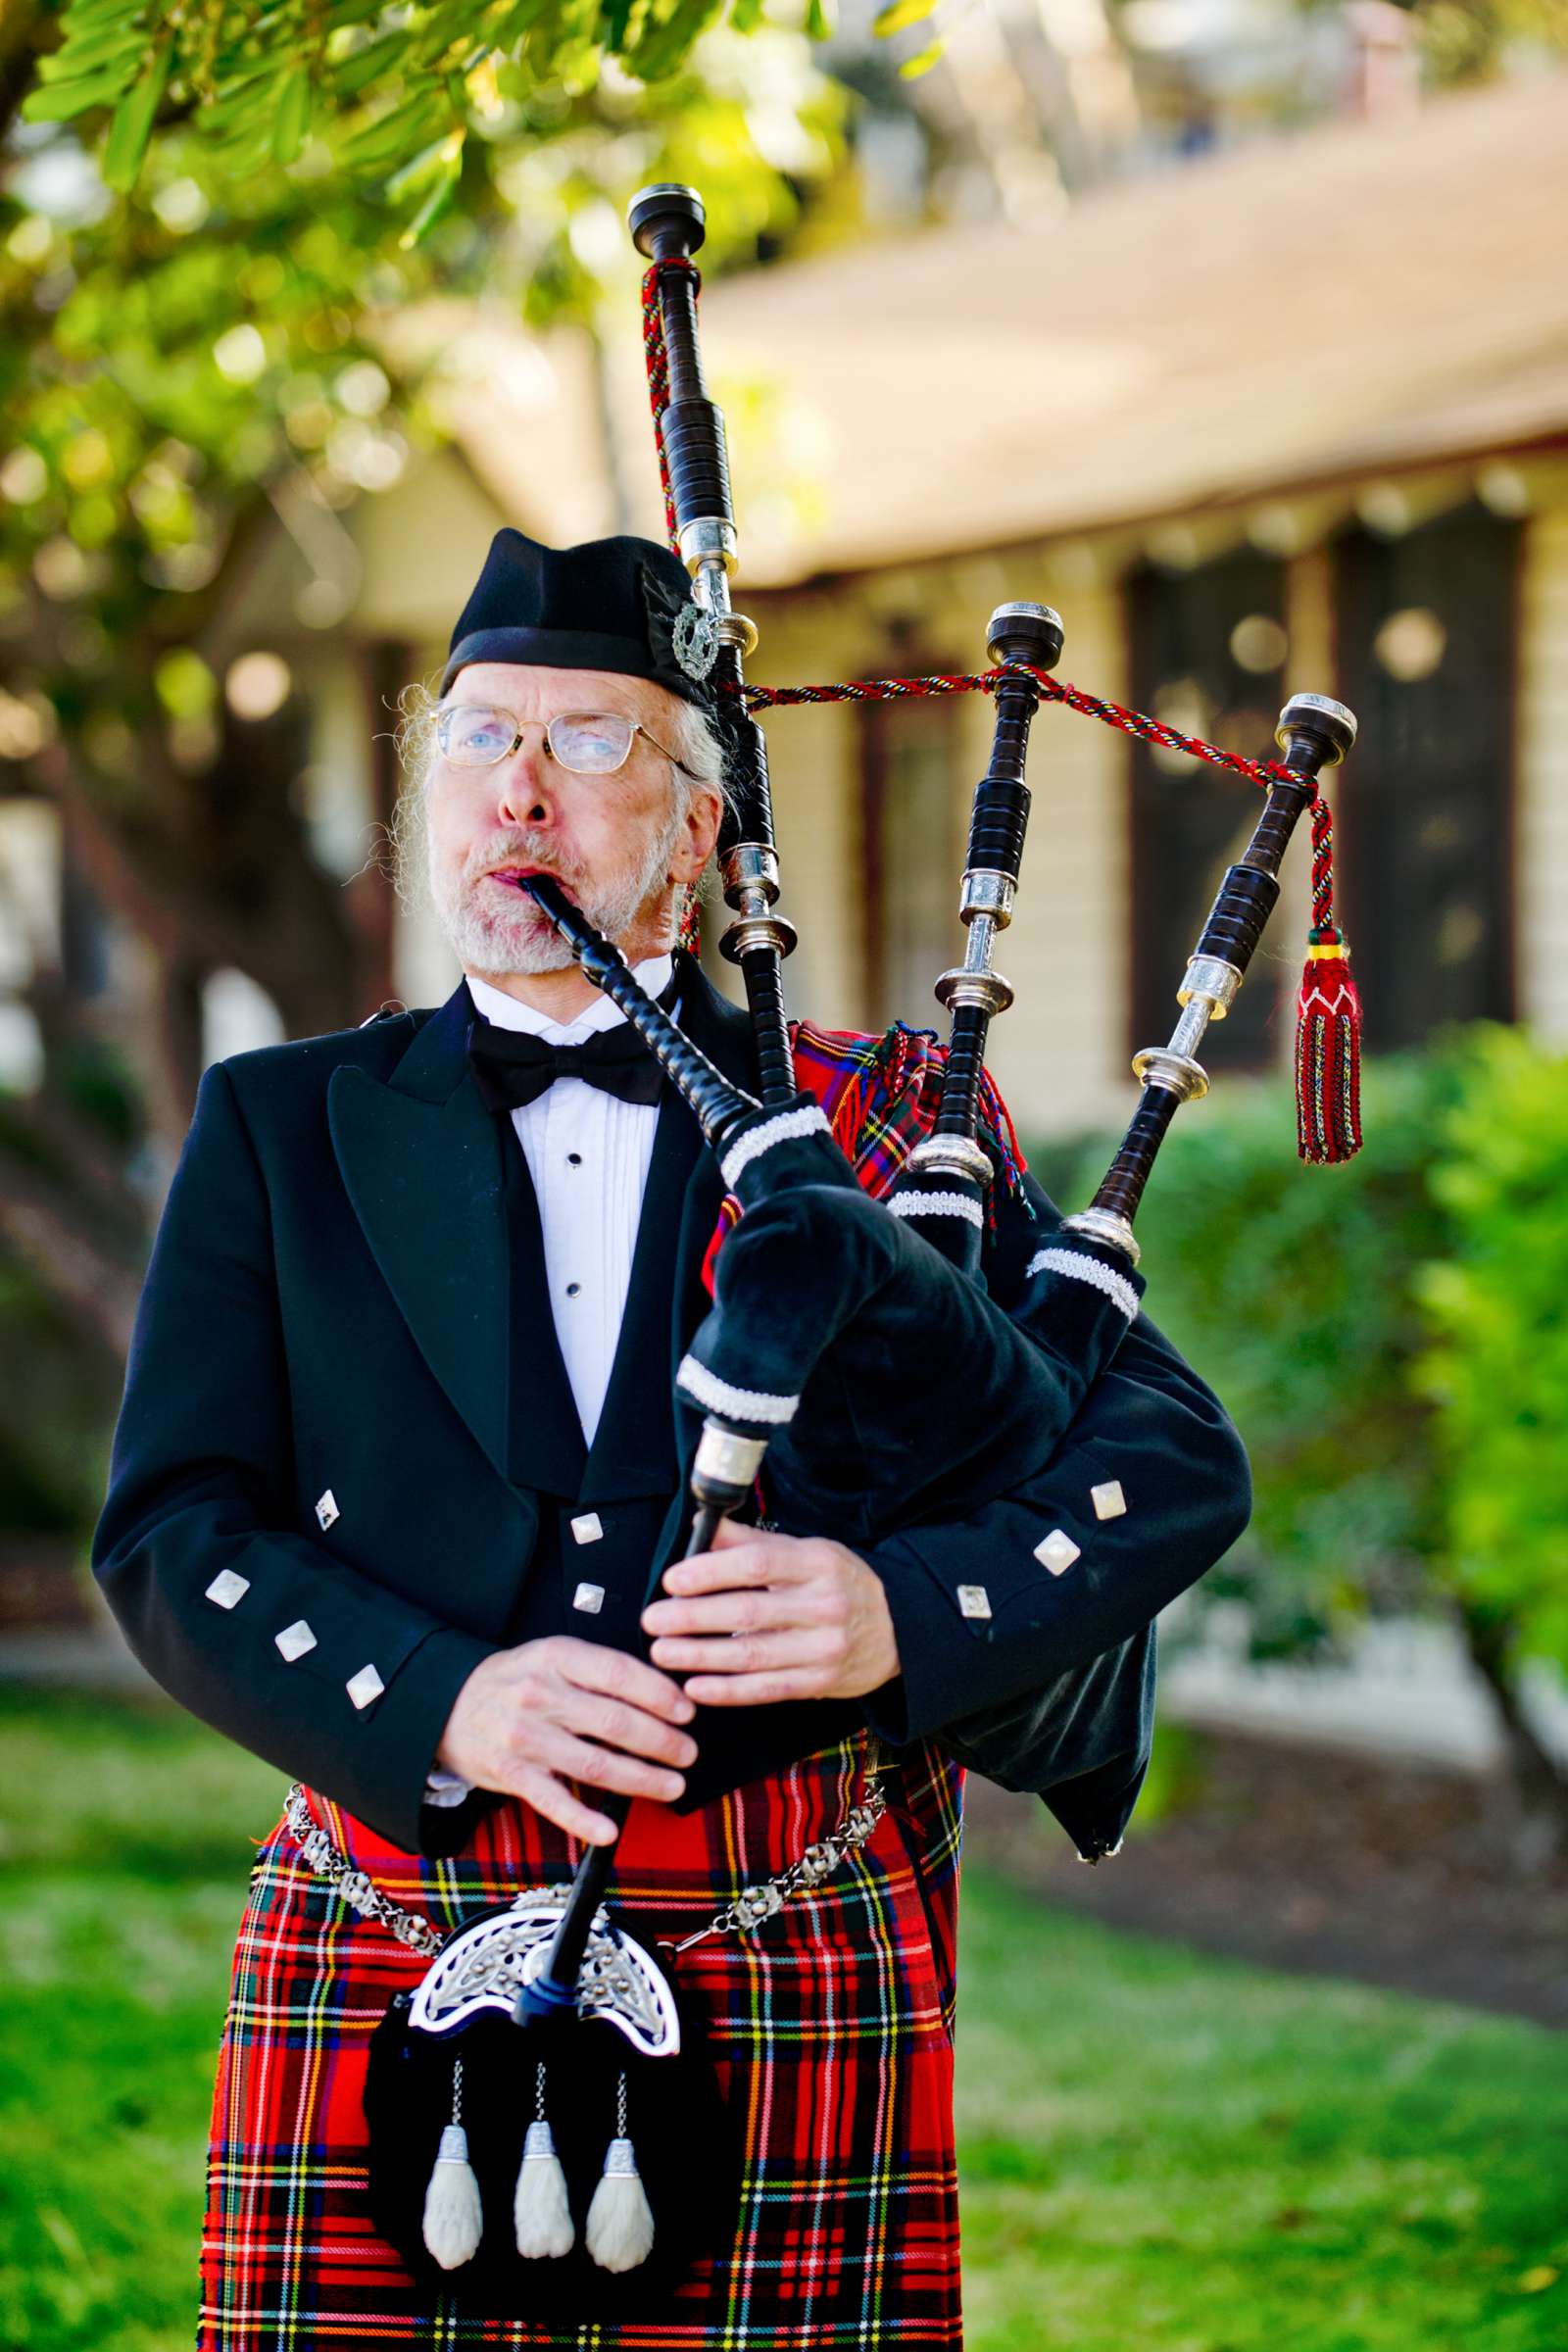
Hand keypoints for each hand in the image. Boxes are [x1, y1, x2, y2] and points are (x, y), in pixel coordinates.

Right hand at [435, 1637, 697, 1845]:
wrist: (447, 1705)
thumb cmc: (516, 1681)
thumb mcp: (553, 1657)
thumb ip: (599, 1671)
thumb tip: (664, 1693)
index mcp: (556, 1657)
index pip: (619, 1674)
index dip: (659, 1695)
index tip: (687, 1712)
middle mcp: (539, 1694)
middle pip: (613, 1722)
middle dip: (661, 1741)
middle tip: (687, 1753)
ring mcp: (523, 1736)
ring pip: (594, 1764)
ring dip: (640, 1779)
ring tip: (671, 1784)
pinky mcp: (510, 1773)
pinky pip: (553, 1801)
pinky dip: (583, 1821)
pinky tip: (610, 1830)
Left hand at [640, 1518, 900, 1706]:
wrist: (900, 1629)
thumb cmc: (838, 1582)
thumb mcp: (807, 1551)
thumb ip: (752, 1542)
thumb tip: (700, 1528)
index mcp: (818, 1562)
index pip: (758, 1563)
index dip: (710, 1572)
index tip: (672, 1580)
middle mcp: (824, 1605)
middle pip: (749, 1612)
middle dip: (693, 1617)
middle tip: (652, 1620)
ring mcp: (824, 1648)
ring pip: (752, 1655)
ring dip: (700, 1656)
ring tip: (662, 1652)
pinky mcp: (821, 1683)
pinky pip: (766, 1690)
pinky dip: (727, 1691)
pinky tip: (695, 1687)